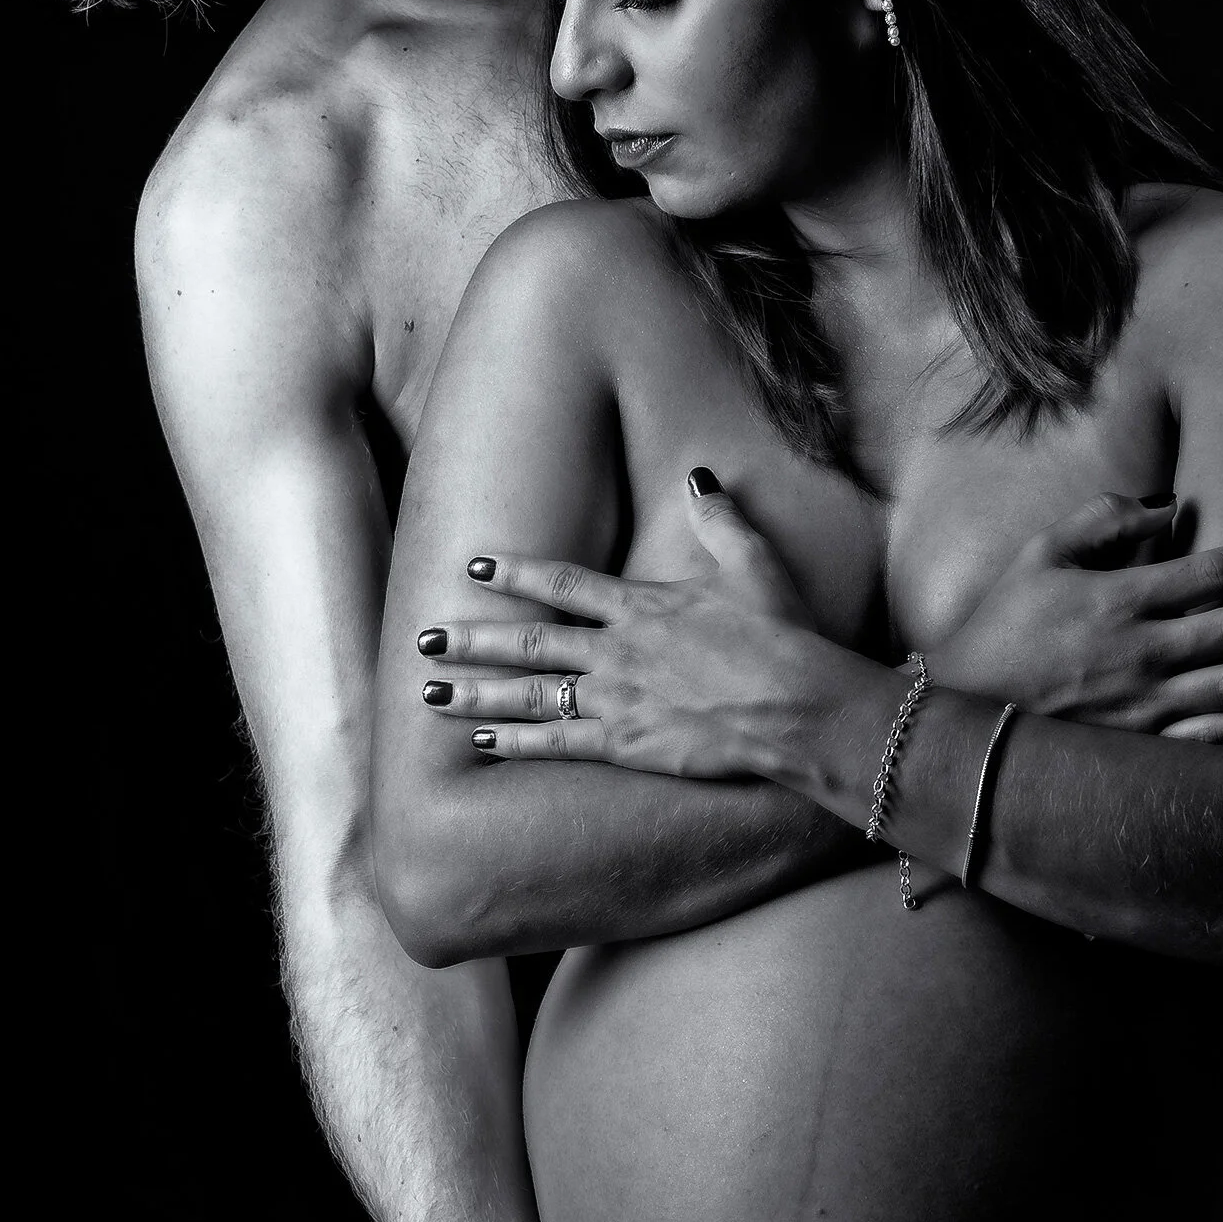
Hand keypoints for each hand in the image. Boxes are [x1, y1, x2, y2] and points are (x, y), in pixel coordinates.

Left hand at [415, 470, 812, 772]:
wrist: (800, 706)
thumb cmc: (784, 636)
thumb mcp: (755, 564)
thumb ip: (719, 518)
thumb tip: (698, 476)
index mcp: (644, 605)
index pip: (563, 582)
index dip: (515, 571)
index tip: (473, 565)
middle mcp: (618, 650)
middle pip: (528, 639)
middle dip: (471, 638)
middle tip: (423, 637)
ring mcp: (617, 699)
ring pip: (530, 692)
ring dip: (476, 693)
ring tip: (429, 693)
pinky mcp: (627, 744)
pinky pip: (558, 743)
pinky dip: (516, 742)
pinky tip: (480, 742)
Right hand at [938, 493, 1222, 744]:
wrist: (958, 715)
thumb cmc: (1000, 626)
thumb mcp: (1038, 556)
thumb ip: (1103, 522)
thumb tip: (1170, 506)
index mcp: (1120, 600)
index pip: (1214, 572)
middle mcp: (1142, 653)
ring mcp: (1146, 706)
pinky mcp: (1142, 746)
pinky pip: (1215, 736)